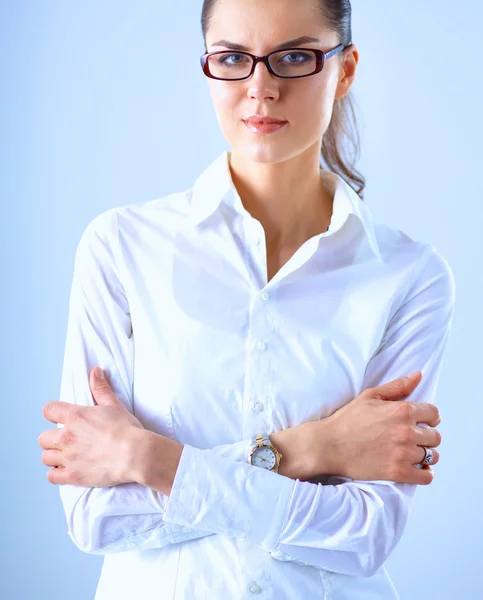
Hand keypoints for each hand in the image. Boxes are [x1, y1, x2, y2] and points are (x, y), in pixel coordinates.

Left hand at [39, 366, 145, 486]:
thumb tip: (95, 371)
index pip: (48, 410)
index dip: (53, 413)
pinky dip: (57, 474)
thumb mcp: (114, 405)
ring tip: (66, 456)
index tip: (61, 417)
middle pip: (43, 438)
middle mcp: (66, 437)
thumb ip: (101, 388)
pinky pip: (51, 476)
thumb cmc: (126, 430)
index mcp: (75, 417)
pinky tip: (67, 470)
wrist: (135, 454)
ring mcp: (67, 458)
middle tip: (67, 440)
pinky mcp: (72, 476)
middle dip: (52, 439)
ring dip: (54, 456)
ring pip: (45, 457)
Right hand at [306, 371, 439, 484]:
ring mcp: (403, 453)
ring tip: (413, 454)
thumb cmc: (347, 419)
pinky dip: (425, 474)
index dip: (430, 418)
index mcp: (401, 410)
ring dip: (425, 455)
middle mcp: (406, 431)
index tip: (423, 422)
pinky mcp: (398, 472)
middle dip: (426, 437)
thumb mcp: (370, 396)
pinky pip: (426, 477)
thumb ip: (397, 386)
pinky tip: (416, 470)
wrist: (329, 445)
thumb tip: (418, 375)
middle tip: (414, 439)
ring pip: (432, 456)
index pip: (433, 413)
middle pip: (435, 437)